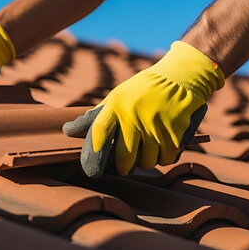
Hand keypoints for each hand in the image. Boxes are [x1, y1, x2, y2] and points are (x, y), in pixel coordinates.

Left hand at [63, 41, 224, 177]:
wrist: (180, 77)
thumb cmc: (142, 90)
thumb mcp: (117, 96)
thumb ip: (96, 116)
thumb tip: (68, 131)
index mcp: (116, 106)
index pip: (98, 133)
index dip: (93, 155)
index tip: (92, 172)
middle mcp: (134, 116)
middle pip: (123, 159)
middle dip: (123, 166)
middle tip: (124, 164)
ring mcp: (156, 126)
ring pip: (146, 162)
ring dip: (147, 160)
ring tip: (149, 145)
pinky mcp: (176, 133)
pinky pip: (166, 159)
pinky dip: (165, 156)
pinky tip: (165, 142)